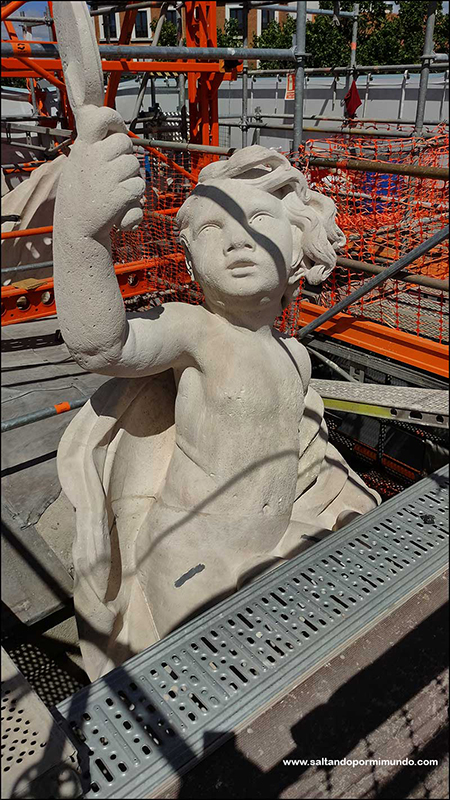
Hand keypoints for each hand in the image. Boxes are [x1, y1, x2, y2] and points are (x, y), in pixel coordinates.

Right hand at [59, 105, 144, 237]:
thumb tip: (108, 121)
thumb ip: (91, 145)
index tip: (116, 127)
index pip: (99, 117)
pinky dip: (134, 198)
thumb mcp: (77, 165)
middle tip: (114, 173)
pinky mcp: (120, 195)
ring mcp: (107, 177)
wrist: (77, 231)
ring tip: (114, 191)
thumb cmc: (78, 198)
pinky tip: (120, 205)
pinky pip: (139, 186)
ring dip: (131, 178)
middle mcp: (94, 159)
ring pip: (135, 165)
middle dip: (125, 156)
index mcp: (83, 149)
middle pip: (125, 142)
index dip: (112, 118)